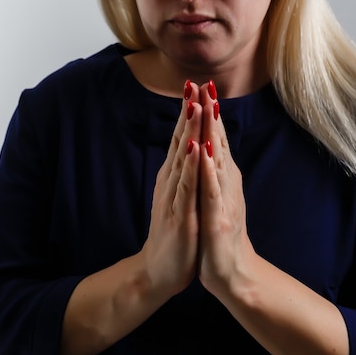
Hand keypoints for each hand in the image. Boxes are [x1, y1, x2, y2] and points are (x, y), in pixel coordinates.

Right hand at [139, 81, 203, 295]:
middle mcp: (171, 183)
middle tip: (192, 83)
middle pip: (179, 141)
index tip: (196, 85)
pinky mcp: (180, 215)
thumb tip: (187, 150)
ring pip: (182, 159)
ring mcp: (174, 198)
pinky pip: (185, 187)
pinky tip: (193, 149)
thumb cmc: (174, 234)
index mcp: (174, 178)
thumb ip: (183, 175)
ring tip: (194, 105)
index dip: (189, 113)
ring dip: (188, 131)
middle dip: (187, 112)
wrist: (159, 271)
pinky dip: (190, 166)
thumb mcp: (180, 198)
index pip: (181, 139)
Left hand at [197, 82, 255, 295]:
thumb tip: (212, 148)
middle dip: (211, 113)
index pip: (216, 140)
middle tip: (206, 83)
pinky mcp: (219, 218)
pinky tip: (205, 153)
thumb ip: (216, 174)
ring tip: (207, 108)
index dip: (210, 113)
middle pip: (219, 143)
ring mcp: (225, 200)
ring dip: (212, 134)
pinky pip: (212, 191)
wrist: (233, 273)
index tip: (202, 86)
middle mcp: (227, 184)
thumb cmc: (221, 235)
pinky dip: (208, 171)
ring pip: (218, 160)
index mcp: (223, 179)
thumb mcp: (217, 198)